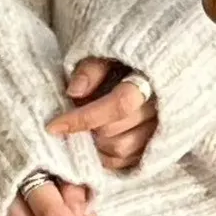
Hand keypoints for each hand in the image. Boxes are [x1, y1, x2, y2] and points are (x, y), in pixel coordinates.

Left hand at [45, 57, 157, 171]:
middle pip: (116, 132)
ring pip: (122, 151)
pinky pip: (129, 162)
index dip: (83, 118)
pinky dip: (109, 157)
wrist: (160, 67)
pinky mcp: (158, 146)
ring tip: (87, 130)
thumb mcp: (108, 52)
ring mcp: (161, 131)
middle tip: (73, 121)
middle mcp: (160, 109)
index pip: (119, 104)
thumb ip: (92, 68)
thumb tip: (73, 92)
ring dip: (96, 147)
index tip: (53, 126)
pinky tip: (98, 143)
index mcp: (149, 81)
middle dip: (88, 130)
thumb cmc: (127, 60)